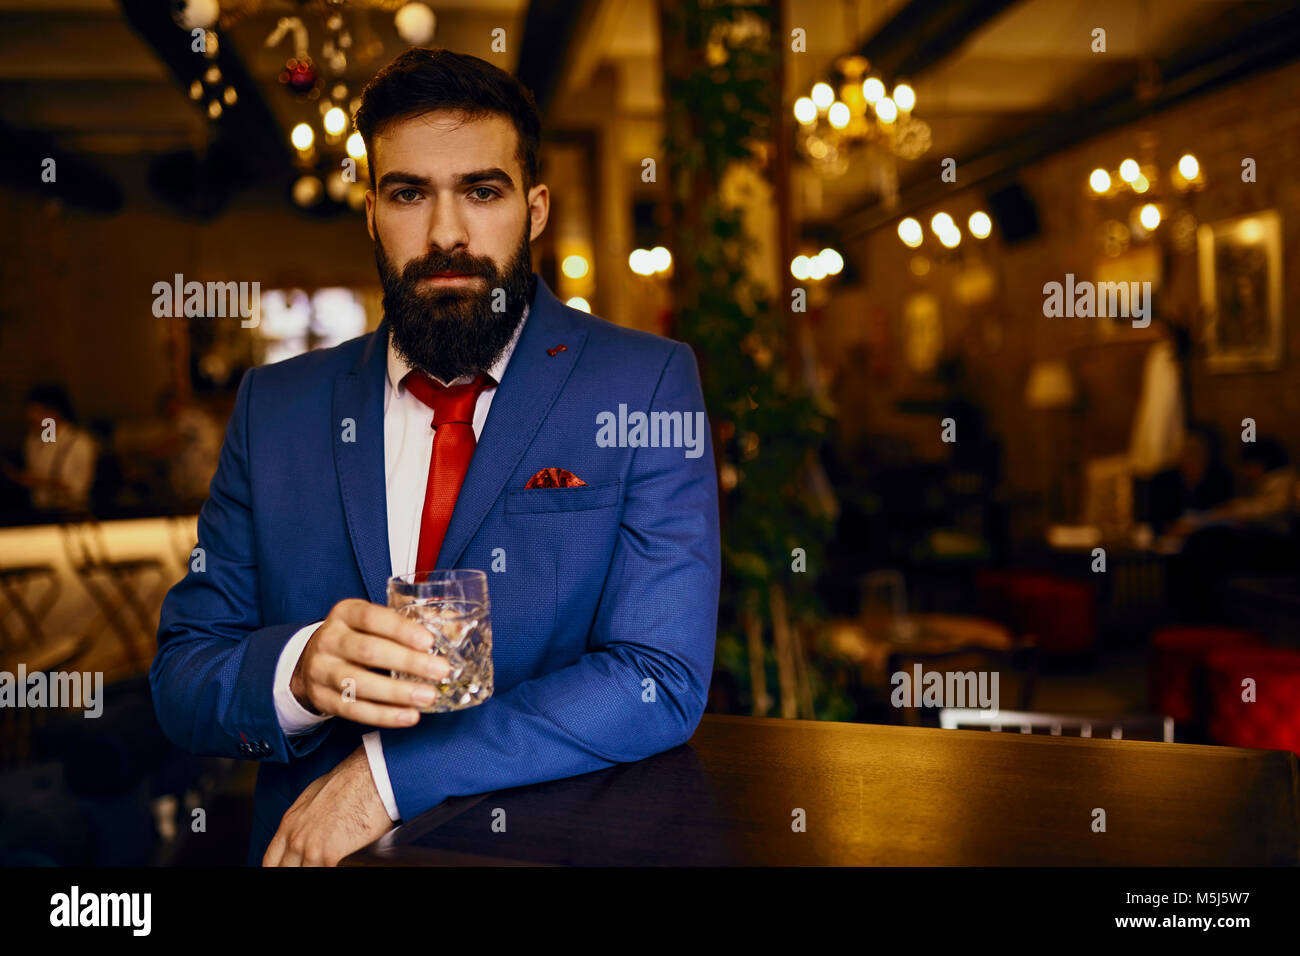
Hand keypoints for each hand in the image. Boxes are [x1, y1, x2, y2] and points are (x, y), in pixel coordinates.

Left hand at [263, 745, 393, 865]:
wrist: (370, 775)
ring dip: (315, 869)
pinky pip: (324, 873)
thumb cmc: (350, 781)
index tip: (291, 868)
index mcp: (289, 823)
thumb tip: (309, 830)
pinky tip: (341, 862)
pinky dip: (332, 870)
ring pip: (302, 873)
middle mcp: (294, 837)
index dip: (279, 868)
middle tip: (312, 865)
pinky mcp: (329, 854)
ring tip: (328, 863)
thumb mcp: (314, 797)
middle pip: (282, 871)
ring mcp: (309, 848)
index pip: (269, 862)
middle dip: (296, 870)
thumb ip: (304, 820)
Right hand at [290, 597, 449, 727]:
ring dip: (398, 693)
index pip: (371, 617)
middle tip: (441, 671)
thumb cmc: (356, 637)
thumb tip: (454, 630)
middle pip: (368, 652)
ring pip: (360, 684)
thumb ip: (407, 623)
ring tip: (429, 697)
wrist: (311, 660)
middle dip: (408, 662)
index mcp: (345, 613)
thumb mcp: (373, 622)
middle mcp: (329, 640)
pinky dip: (384, 716)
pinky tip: (409, 716)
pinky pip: (354, 710)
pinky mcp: (322, 699)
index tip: (429, 641)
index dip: (401, 629)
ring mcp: (322, 671)